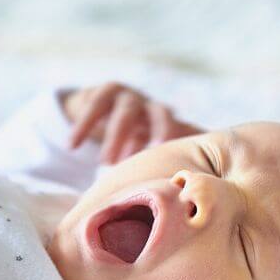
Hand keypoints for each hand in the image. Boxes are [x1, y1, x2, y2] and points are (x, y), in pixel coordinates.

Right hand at [62, 82, 203, 163]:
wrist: (100, 104)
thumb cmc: (133, 132)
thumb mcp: (151, 142)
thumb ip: (172, 154)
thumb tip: (206, 186)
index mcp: (165, 119)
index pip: (181, 127)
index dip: (183, 142)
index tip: (180, 165)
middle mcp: (149, 104)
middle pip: (159, 113)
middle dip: (159, 131)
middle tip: (153, 156)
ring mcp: (125, 95)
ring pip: (124, 112)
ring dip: (116, 136)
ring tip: (106, 163)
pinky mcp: (99, 93)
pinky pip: (92, 107)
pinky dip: (83, 126)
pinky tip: (72, 146)